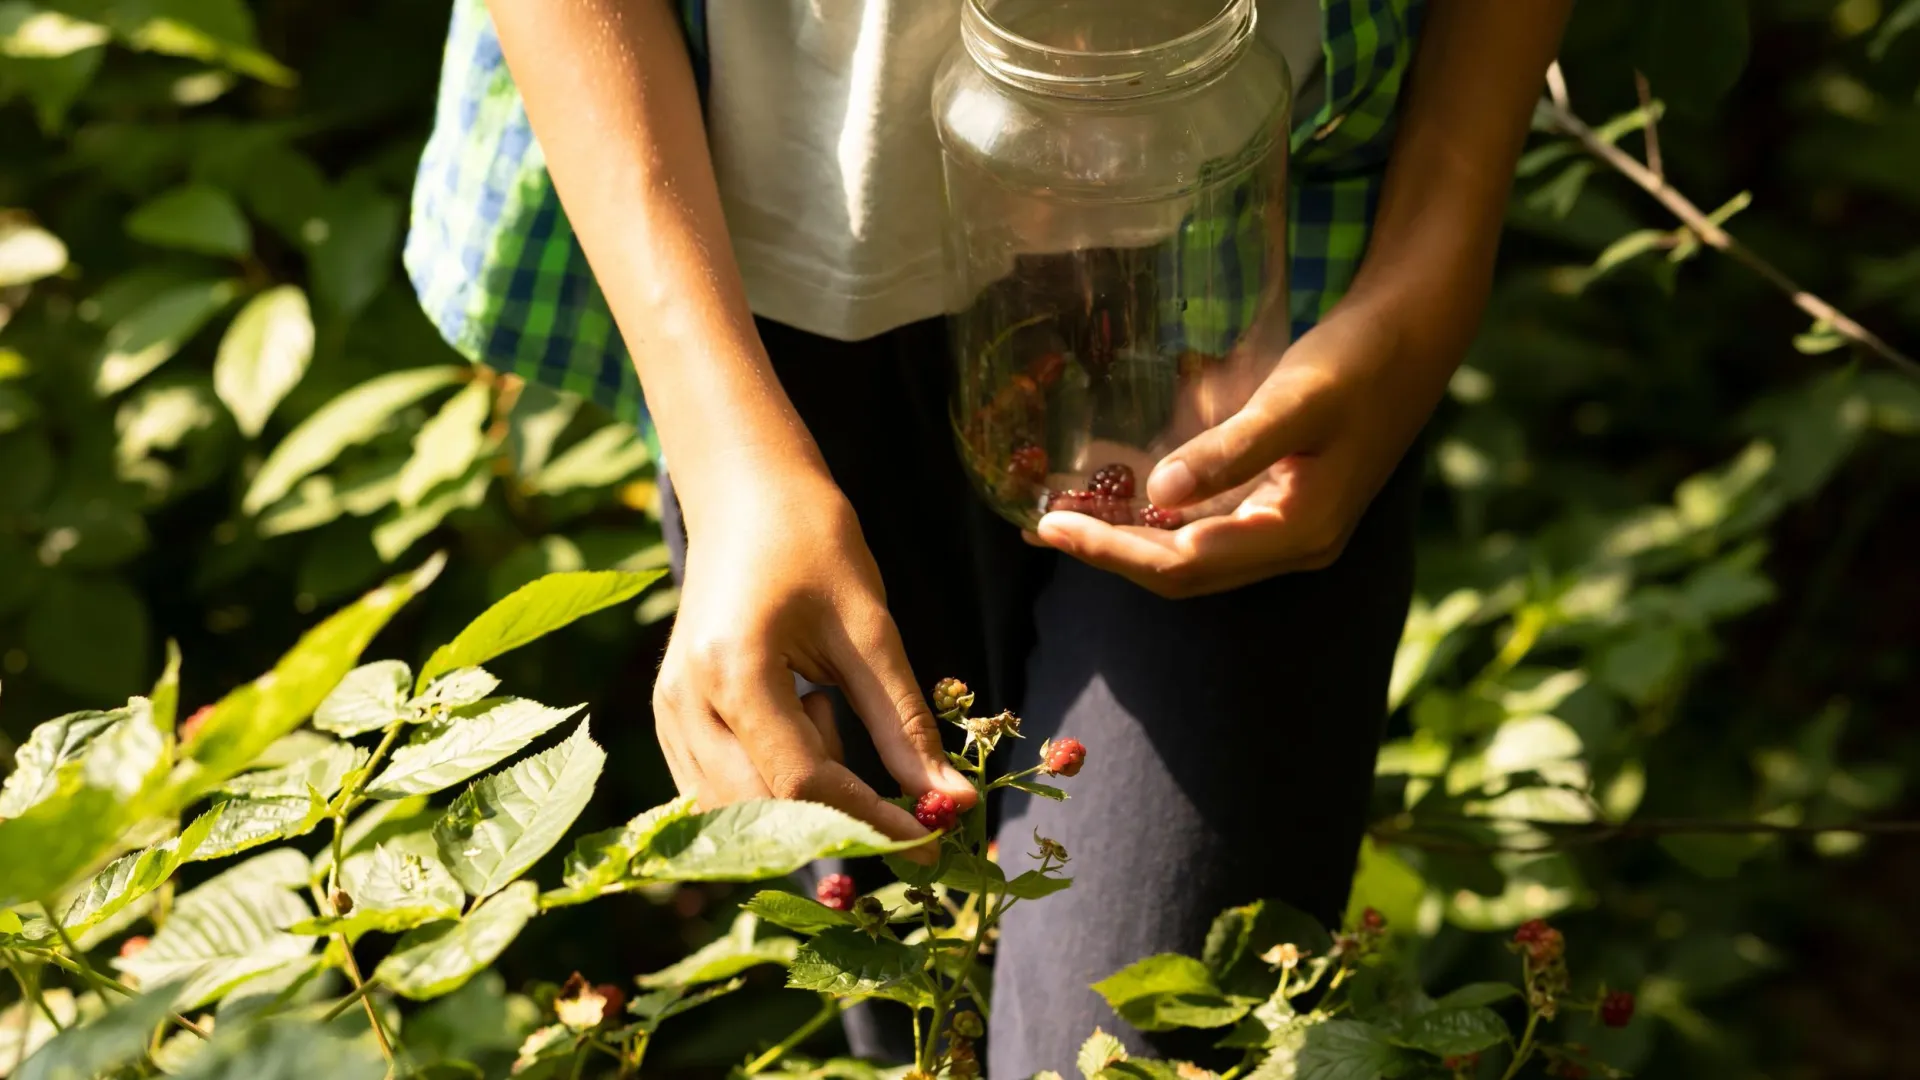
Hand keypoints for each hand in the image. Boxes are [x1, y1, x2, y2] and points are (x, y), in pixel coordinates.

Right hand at [654, 464, 975, 855]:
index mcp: (734, 671)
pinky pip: (721, 791)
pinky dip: (775, 786)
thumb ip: (904, 723)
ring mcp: (668, 715)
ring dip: (803, 801)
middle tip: (903, 805)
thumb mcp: (870, 628)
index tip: (930, 840)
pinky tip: (802, 720)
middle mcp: (685, 703)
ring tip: (830, 715)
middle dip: (840, 824)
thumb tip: (952, 801)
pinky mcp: (669, 721)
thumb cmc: (815, 543)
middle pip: (764, 812)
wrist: (746, 496)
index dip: (870, 821)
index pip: (803, 783)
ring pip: (740, 812)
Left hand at [1031, 302, 1448, 596]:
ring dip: (1128, 542)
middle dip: (1110, 554)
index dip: (1112, 552)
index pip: (1183, 564)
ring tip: (1063, 520)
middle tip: (1042, 527)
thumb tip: (1158, 494)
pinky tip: (1117, 495)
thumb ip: (1230, 449)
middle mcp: (1292, 545)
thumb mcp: (1296, 400)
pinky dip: (1156, 518)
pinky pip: (1206, 527)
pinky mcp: (1280, 504)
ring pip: (1191, 554)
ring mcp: (1287, 529)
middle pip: (1183, 572)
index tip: (1051, 526)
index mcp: (1298, 531)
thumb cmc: (1358, 360)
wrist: (1415, 336)